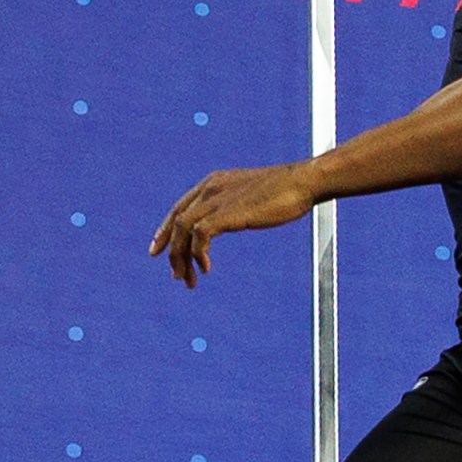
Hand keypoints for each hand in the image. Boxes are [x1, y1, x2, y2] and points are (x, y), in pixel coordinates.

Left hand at [148, 161, 317, 285]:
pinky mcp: (226, 213)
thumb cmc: (286, 190)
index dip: (166, 229)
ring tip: (188, 279)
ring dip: (182, 258)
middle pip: (177, 222)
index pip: (180, 207)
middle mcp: (209, 189)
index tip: (159, 249)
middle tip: (176, 275)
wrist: (302, 181)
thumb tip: (240, 215)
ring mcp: (216, 199)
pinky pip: (199, 236)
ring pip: (183, 231)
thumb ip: (238, 204)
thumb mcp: (253, 195)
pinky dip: (198, 254)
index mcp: (214, 182)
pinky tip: (207, 268)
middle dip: (171, 250)